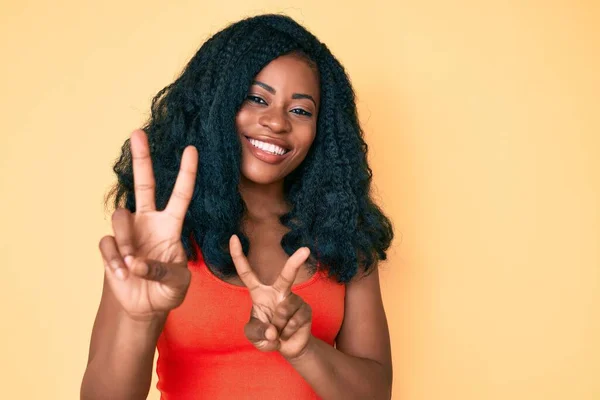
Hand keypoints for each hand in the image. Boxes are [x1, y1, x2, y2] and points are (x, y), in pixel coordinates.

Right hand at [98, 129, 197, 320]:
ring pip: (121, 217)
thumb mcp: (178, 284)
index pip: (181, 195)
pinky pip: (108, 243)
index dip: (187, 173)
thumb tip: (137, 262)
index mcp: (171, 226)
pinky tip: (123, 274)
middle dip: (142, 159)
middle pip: (144, 184)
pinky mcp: (112, 246)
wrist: (145, 306)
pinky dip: (115, 260)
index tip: (192, 149)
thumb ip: (164, 271)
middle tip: (138, 133)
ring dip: (127, 242)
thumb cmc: (167, 290)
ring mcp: (129, 232)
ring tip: (133, 266)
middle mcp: (149, 222)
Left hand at [229, 235, 313, 359]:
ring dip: (278, 327)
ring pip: (283, 311)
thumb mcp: (254, 336)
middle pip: (286, 276)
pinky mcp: (305, 310)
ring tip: (278, 331)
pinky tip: (287, 333)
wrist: (288, 347)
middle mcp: (278, 292)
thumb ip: (257, 332)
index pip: (246, 272)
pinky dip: (286, 333)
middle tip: (305, 250)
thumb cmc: (267, 336)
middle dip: (295, 263)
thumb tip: (272, 331)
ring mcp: (294, 300)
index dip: (238, 256)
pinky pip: (293, 322)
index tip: (233, 237)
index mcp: (259, 293)